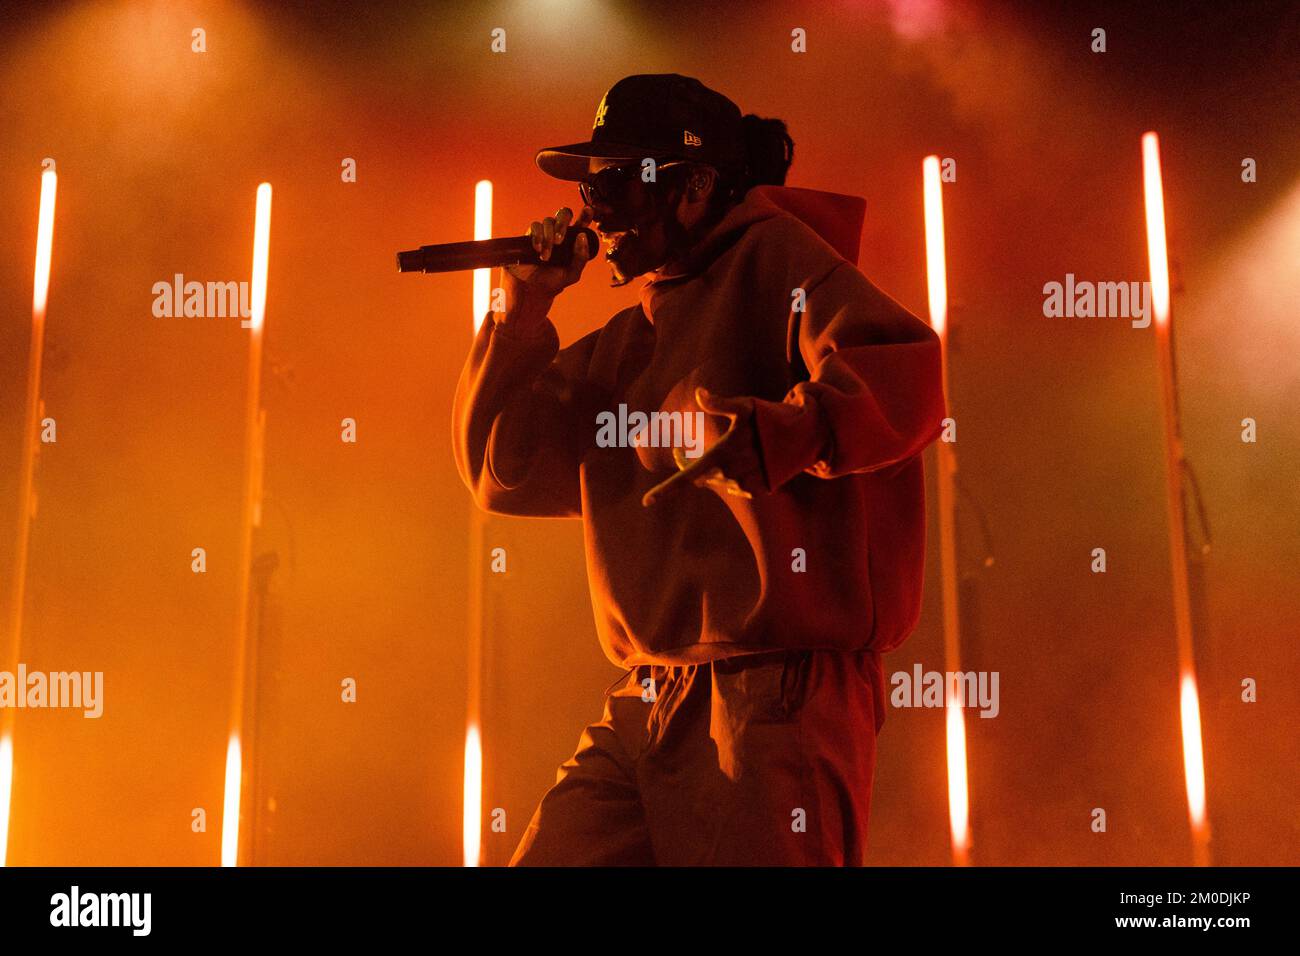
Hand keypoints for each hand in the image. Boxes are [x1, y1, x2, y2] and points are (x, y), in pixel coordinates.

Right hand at [503, 205, 593, 299]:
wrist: (532, 289)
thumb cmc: (554, 281)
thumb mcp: (573, 273)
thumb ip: (581, 257)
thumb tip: (582, 236)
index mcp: (573, 240)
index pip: (581, 223)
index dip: (585, 214)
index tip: (588, 209)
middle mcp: (559, 233)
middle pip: (564, 214)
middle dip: (562, 224)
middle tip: (559, 241)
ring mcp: (545, 232)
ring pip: (548, 221)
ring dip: (548, 237)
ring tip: (546, 256)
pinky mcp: (531, 235)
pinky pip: (535, 226)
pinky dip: (537, 236)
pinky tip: (537, 249)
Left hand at [641, 387, 766, 506]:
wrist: (805, 438)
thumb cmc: (771, 418)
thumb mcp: (745, 406)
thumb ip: (719, 403)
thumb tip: (700, 392)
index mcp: (722, 455)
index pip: (687, 477)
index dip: (665, 491)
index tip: (647, 502)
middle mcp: (731, 475)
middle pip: (699, 475)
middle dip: (688, 464)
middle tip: (678, 450)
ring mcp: (745, 486)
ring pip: (717, 480)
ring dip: (712, 469)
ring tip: (722, 451)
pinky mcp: (757, 491)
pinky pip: (735, 485)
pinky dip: (731, 474)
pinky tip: (743, 460)